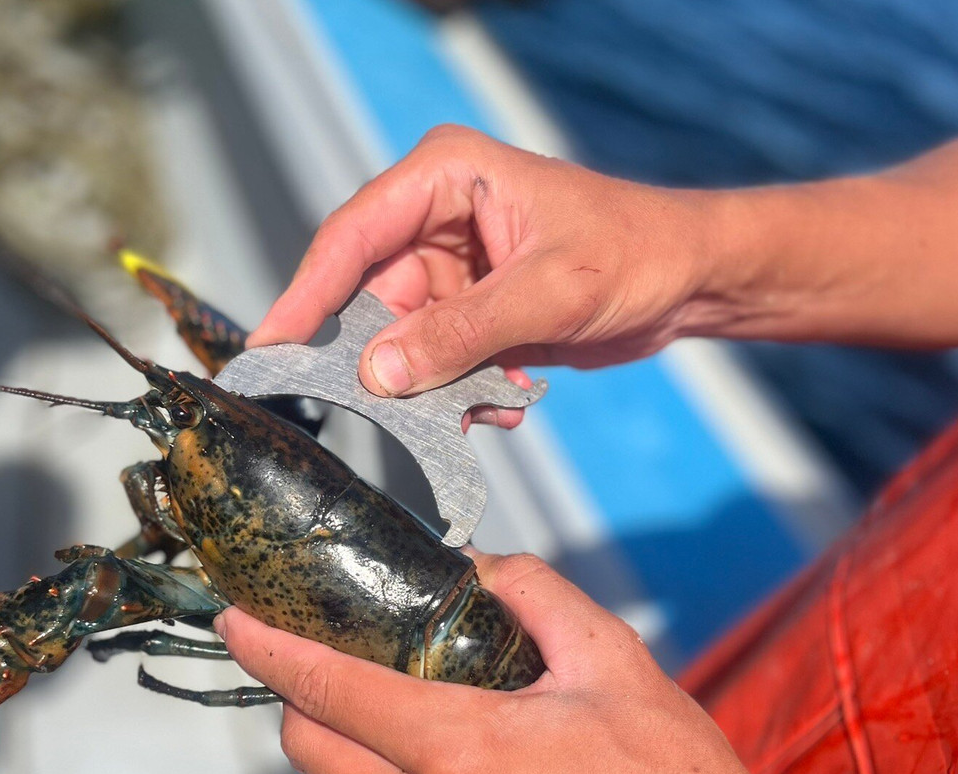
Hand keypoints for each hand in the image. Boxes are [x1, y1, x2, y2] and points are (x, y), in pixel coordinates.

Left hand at [215, 551, 773, 773]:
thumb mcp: (609, 659)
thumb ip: (534, 593)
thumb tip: (476, 567)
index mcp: (464, 749)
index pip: (332, 691)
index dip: (271, 649)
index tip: (238, 619)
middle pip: (311, 747)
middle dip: (291, 691)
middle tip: (304, 640)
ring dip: (331, 727)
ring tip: (360, 673)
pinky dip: (375, 762)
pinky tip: (418, 725)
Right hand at [250, 125, 720, 426]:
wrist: (687, 279)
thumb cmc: (633, 254)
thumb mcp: (549, 293)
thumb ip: (462, 333)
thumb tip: (376, 374)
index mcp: (445, 176)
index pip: (352, 236)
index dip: (307, 296)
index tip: (270, 351)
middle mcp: (434, 218)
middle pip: (367, 297)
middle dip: (379, 361)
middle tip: (384, 413)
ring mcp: (449, 268)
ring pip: (401, 340)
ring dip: (431, 387)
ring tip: (480, 407)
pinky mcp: (468, 310)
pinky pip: (435, 360)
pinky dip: (459, 392)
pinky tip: (506, 403)